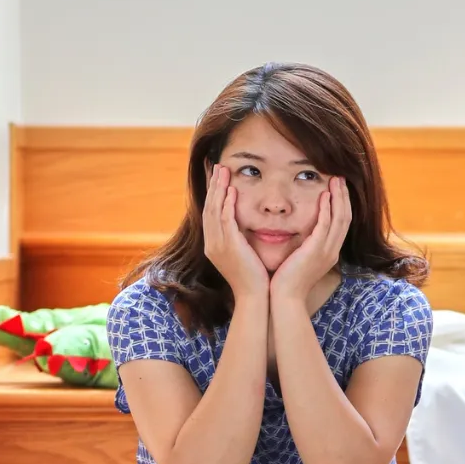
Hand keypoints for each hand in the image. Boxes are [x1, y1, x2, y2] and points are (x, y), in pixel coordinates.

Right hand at [202, 163, 269, 302]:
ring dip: (219, 189)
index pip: (210, 213)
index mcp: (214, 245)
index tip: (217, 177)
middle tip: (218, 166)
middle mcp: (212, 244)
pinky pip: (225, 221)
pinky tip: (231, 191)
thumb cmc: (254, 278)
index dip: (213, 194)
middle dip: (213, 186)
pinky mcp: (229, 247)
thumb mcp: (243, 255)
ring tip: (223, 170)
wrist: (255, 297)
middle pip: (209, 207)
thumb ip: (239, 238)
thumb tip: (244, 226)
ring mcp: (218, 246)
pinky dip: (227, 205)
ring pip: (215, 210)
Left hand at [269, 177, 351, 307]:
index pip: (342, 224)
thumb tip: (302, 235)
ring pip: (339, 219)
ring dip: (338, 198)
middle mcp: (332, 251)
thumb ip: (306, 247)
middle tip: (340, 178)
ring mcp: (326, 251)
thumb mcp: (301, 261)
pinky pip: (325, 226)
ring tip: (335, 180)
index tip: (337, 189)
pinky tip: (324, 196)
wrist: (285, 298)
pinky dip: (326, 210)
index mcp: (330, 253)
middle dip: (343, 196)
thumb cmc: (288, 282)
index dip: (341, 205)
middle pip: (345, 218)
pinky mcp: (315, 251)